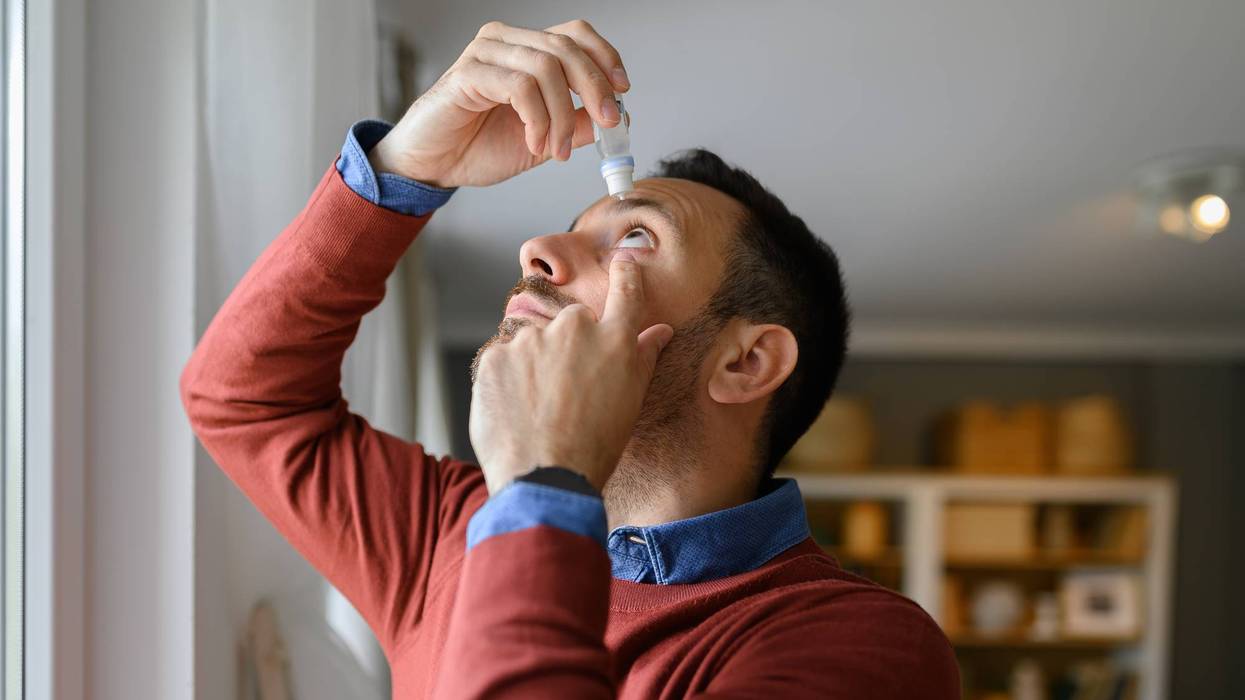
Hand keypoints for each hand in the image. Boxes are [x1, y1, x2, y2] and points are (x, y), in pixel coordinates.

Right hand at [368, 19, 629, 187]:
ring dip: (562, 116)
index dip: (605, 57)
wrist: (433, 165)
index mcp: (525, 49)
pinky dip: (538, 120)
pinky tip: (535, 144)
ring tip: (557, 150)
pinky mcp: (467, 74)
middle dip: (595, 88)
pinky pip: (520, 87)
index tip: (623, 90)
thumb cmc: (479, 146)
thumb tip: (618, 118)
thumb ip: (577, 125)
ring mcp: (484, 54)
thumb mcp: (543, 140)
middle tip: (607, 125)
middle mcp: (505, 42)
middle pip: (566, 47)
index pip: (575, 34)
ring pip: (546, 68)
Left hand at [468, 255, 673, 493]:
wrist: (545, 479)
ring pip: (533, 345)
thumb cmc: (596, 446)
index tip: (623, 262)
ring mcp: (531, 340)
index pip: (625, 292)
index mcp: (615, 339)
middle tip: (568, 393)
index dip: (625, 275)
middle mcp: (574, 329)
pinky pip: (502, 364)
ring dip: (534, 367)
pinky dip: (506, 383)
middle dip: (568, 349)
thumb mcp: (631, 401)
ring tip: (539, 411)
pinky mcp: (494, 357)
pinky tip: (516, 413)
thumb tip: (659, 331)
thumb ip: (643, 357)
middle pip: (571, 325)